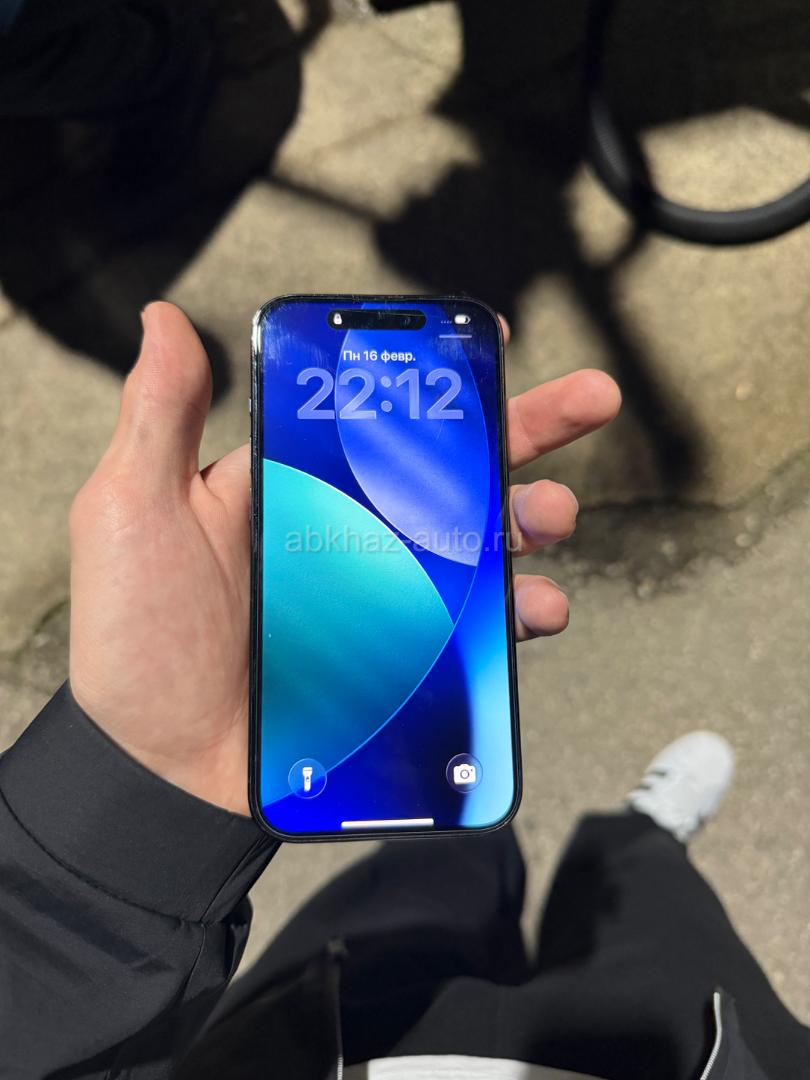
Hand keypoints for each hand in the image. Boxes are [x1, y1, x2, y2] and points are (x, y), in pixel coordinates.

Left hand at [69, 303, 619, 814]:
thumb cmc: (136, 643)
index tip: (482, 346)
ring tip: (553, 515)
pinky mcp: (400, 658)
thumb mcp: (132, 512)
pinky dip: (516, 615)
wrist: (162, 773)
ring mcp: (379, 598)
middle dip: (521, 431)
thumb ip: (159, 418)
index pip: (372, 418)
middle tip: (584, 403)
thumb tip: (166, 320)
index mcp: (288, 485)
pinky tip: (537, 607)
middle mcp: (343, 533)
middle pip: (446, 469)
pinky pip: (473, 627)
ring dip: (528, 519)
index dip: (433, 382)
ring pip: (474, 543)